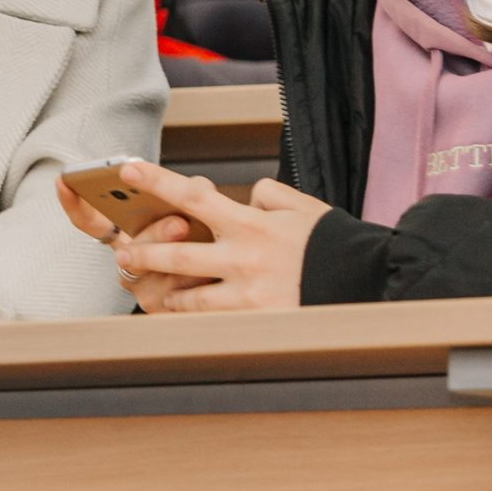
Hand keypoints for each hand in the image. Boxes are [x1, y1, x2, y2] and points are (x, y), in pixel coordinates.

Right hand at [55, 177, 215, 311]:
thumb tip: (199, 187)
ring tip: (197, 239)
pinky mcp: (169, 314)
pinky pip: (179, 298)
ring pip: (155, 275)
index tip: (63, 179)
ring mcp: (145, 293)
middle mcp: (127, 267)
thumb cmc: (210, 241)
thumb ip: (191, 196)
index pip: (91, 223)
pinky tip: (213, 270)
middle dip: (154, 234)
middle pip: (128, 252)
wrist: (231, 288)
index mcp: (127, 239)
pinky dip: (198, 281)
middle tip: (178, 222)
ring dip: (178, 255)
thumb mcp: (196, 211)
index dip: (74, 203)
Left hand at [102, 162, 332, 313]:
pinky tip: (182, 321)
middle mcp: (243, 257)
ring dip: (166, 294)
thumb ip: (265, 196)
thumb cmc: (333, 242)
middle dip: (143, 253)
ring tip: (151, 292)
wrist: (369, 280)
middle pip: (176, 255)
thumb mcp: (299, 206)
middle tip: (122, 253)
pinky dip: (195, 322)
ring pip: (190, 296)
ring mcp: (248, 293)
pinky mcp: (258, 322)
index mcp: (250, 223)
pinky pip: (214, 322)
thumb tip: (243, 197)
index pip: (191, 196)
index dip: (156, 180)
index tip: (128, 168)